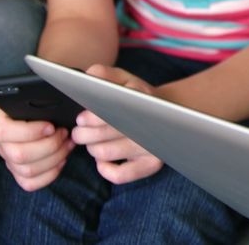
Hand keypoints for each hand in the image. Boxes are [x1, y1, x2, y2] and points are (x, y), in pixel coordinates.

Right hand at [0, 105, 74, 190]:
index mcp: (1, 121)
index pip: (2, 132)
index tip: (51, 126)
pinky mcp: (19, 173)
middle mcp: (2, 143)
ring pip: (27, 170)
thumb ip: (42, 98)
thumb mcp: (40, 95)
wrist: (43, 114)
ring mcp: (9, 160)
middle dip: (50, 145)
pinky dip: (50, 174)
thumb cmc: (43, 103)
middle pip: (19, 155)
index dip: (30, 131)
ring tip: (68, 144)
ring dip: (55, 157)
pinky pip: (30, 183)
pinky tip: (62, 159)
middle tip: (65, 134)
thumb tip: (57, 97)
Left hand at [70, 65, 162, 183]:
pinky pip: (121, 175)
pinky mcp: (152, 164)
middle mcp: (151, 126)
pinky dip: (105, 169)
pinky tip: (103, 160)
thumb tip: (90, 75)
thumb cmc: (138, 96)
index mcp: (144, 101)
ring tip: (93, 140)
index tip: (82, 118)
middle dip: (84, 135)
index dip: (92, 119)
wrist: (167, 111)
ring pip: (106, 154)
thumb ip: (106, 74)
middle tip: (81, 130)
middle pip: (104, 136)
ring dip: (92, 148)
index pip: (113, 115)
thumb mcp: (124, 79)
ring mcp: (153, 147)